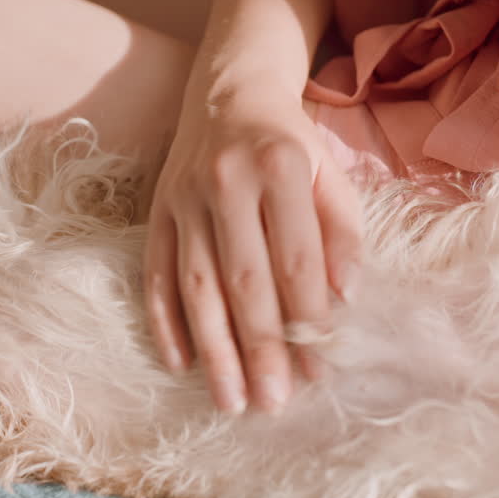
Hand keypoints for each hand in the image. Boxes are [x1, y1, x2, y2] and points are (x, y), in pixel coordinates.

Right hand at [144, 93, 362, 414]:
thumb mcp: (331, 175)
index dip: (307, 318)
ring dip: (213, 349)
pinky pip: (155, 273)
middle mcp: (226, 181)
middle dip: (259, 348)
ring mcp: (183, 198)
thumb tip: (343, 298)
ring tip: (230, 400)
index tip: (318, 371)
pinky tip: (181, 364)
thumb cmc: (290, 147)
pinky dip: (164, 322)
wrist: (229, 94)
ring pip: (196, 285)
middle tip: (272, 403)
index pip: (295, 258)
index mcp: (280, 168)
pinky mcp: (155, 211)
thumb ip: (342, 234)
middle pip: (244, 281)